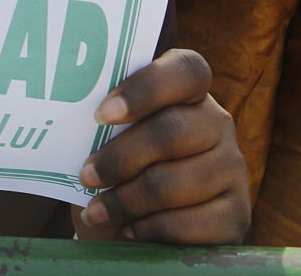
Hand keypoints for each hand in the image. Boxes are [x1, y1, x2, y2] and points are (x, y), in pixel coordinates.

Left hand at [75, 48, 249, 244]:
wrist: (146, 225)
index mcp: (189, 91)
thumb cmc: (122, 167)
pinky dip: (150, 229)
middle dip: (120, 157)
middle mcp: (218, 123)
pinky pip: (190, 223)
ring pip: (175, 182)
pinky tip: (129, 230)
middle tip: (86, 175)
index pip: (187, 69)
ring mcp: (232, 168)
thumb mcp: (113, 138)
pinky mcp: (237, 215)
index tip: (101, 114)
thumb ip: (105, 120)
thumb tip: (63, 109)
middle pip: (172, 131)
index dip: (145, 88)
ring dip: (126, 199)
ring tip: (97, 210)